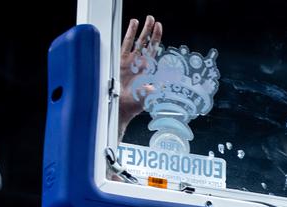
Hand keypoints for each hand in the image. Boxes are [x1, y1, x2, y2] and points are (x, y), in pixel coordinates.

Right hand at [118, 16, 162, 130]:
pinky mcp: (120, 62)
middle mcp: (139, 63)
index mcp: (147, 69)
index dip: (156, 37)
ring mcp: (129, 61)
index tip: (159, 27)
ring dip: (140, 30)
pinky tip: (132, 25)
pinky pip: (125, 45)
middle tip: (152, 19)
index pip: (153, 49)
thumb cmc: (135, 103)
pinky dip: (129, 34)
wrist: (121, 106)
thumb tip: (166, 83)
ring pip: (136, 41)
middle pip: (145, 42)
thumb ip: (158, 86)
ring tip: (143, 19)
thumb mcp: (151, 94)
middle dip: (149, 30)